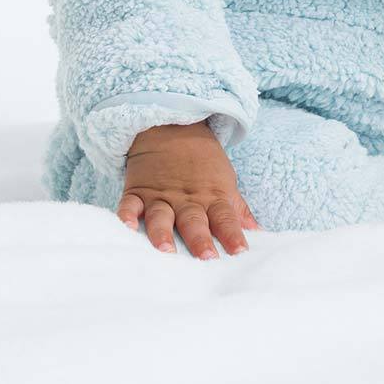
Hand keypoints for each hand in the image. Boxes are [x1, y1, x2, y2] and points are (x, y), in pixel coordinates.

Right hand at [116, 120, 263, 258]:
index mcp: (211, 196)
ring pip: (161, 216)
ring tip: (165, 249)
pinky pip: (130, 205)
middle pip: (194, 220)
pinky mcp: (138, 191)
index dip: (232, 234)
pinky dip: (126, 216)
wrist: (173, 126)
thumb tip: (258, 232)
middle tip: (206, 256)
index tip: (240, 252)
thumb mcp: (225, 181)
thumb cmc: (204, 162)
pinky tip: (126, 227)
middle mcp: (186, 199)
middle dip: (200, 239)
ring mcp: (161, 196)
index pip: (225, 217)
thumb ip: (237, 209)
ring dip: (163, 232)